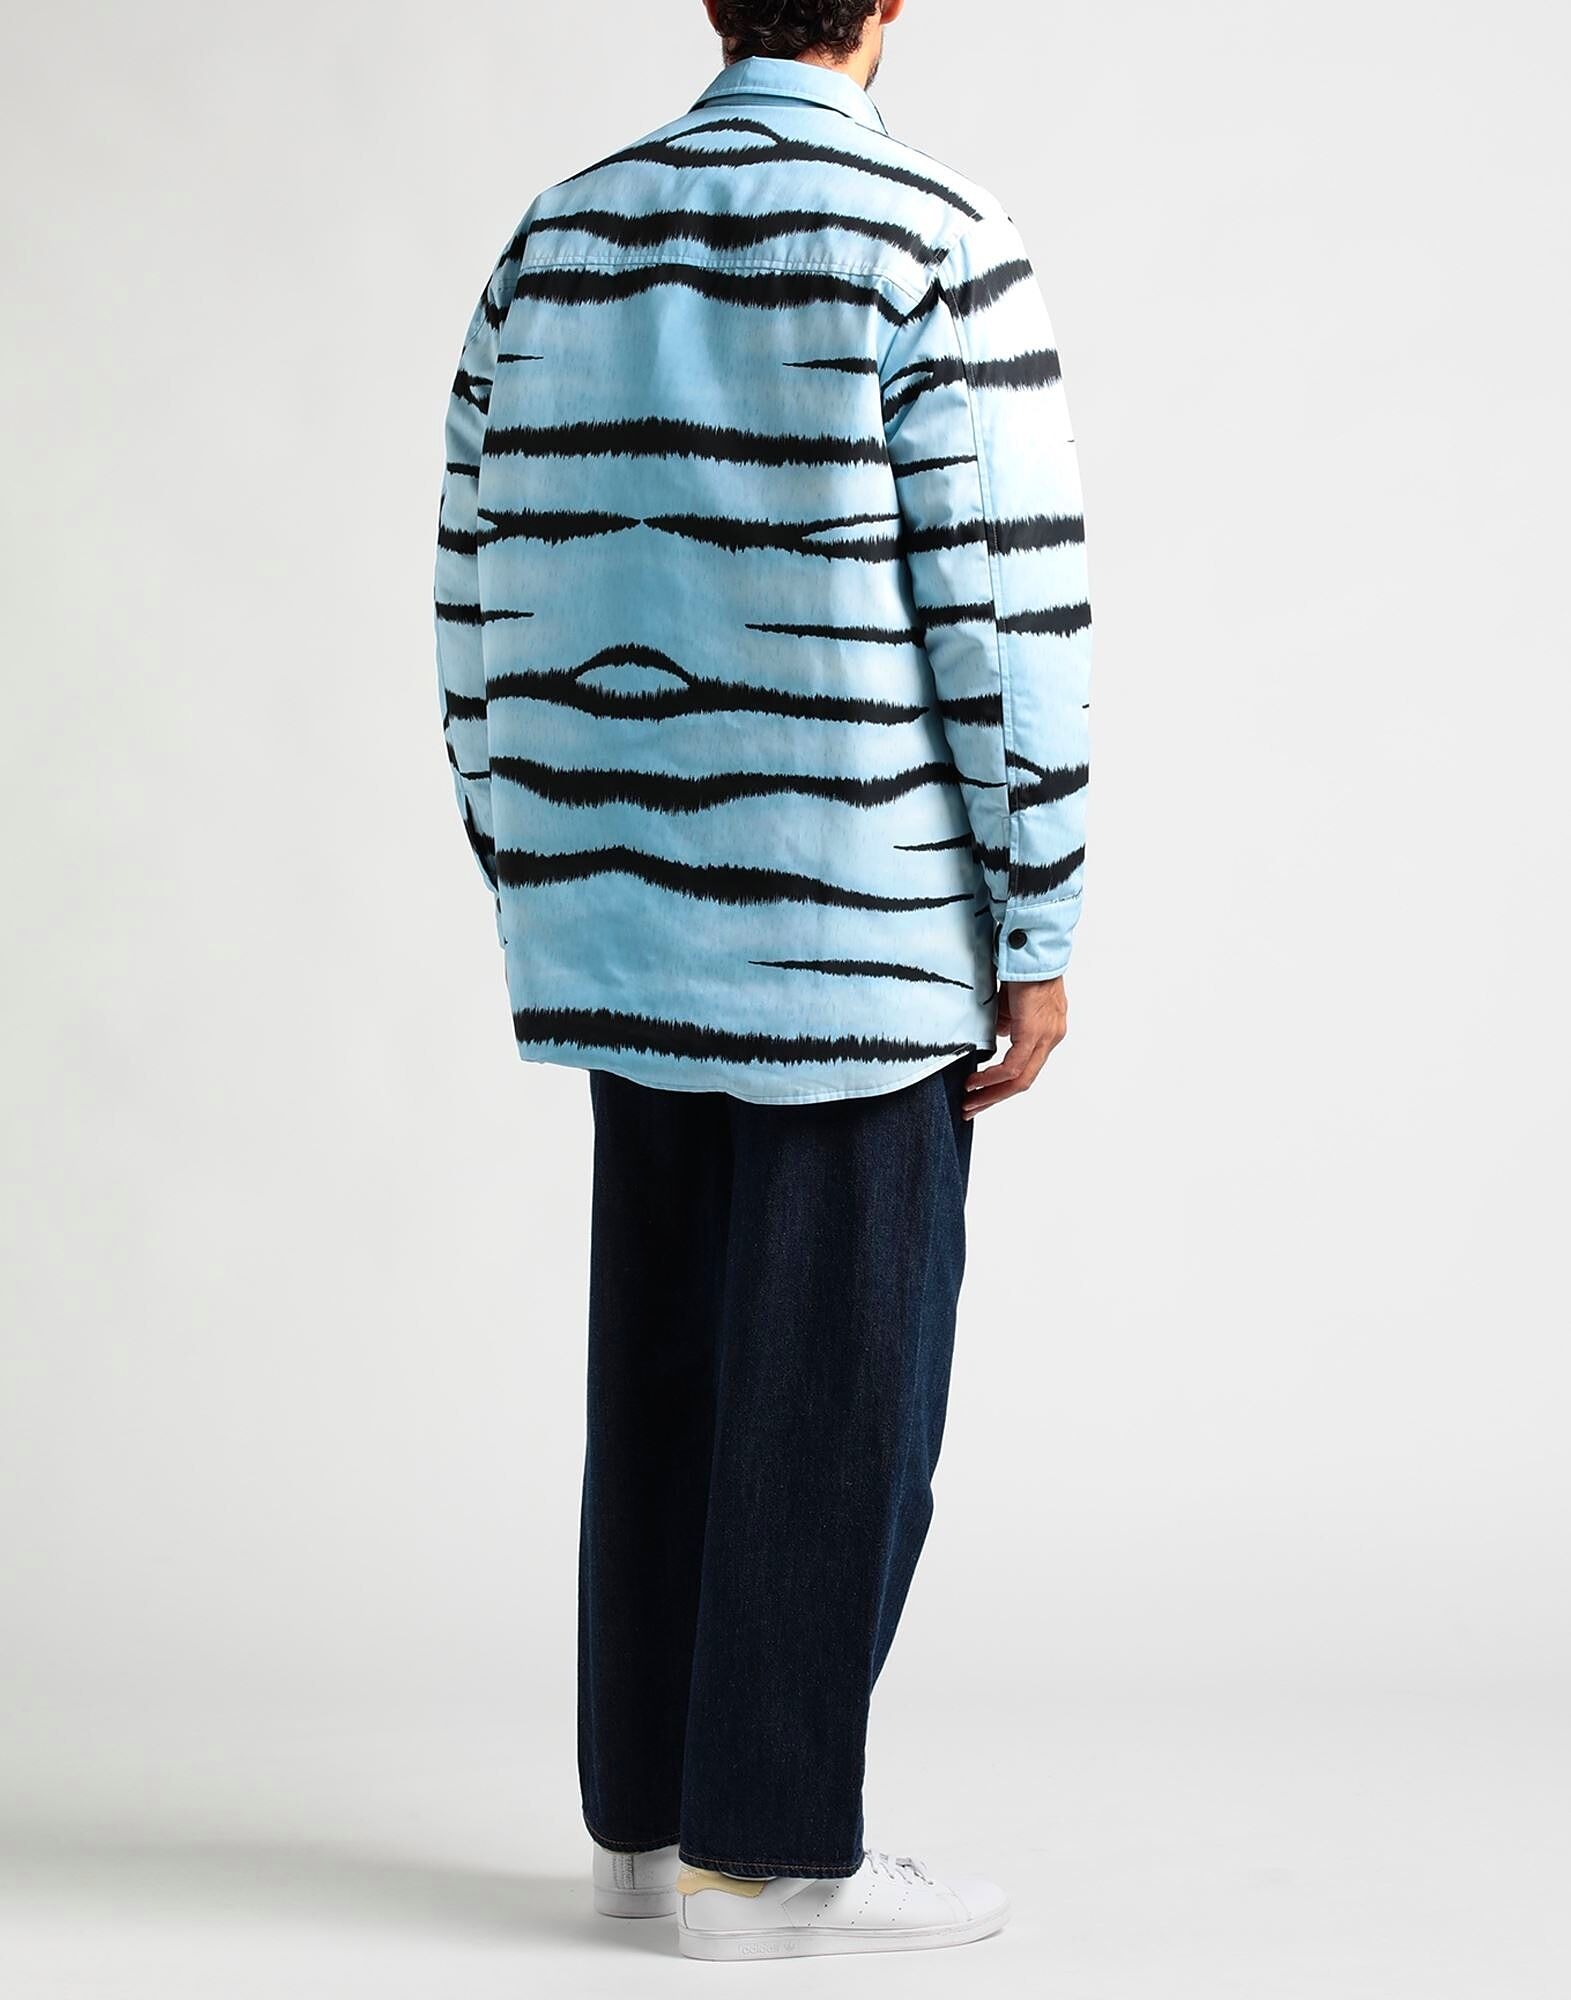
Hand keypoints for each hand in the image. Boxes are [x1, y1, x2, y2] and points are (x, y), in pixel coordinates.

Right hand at [963, 978, 1067, 1117]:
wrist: (1029, 946)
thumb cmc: (1018, 967)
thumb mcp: (1009, 1003)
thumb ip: (1006, 1023)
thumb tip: (997, 1036)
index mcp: (1049, 1030)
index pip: (1027, 1067)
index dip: (1003, 1084)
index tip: (980, 1094)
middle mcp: (1052, 1036)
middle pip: (1024, 1080)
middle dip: (994, 1098)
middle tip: (971, 1109)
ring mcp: (1046, 1035)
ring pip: (1020, 1078)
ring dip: (991, 1093)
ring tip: (969, 1102)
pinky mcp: (1034, 1031)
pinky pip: (1013, 1066)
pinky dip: (992, 1077)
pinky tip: (975, 1081)